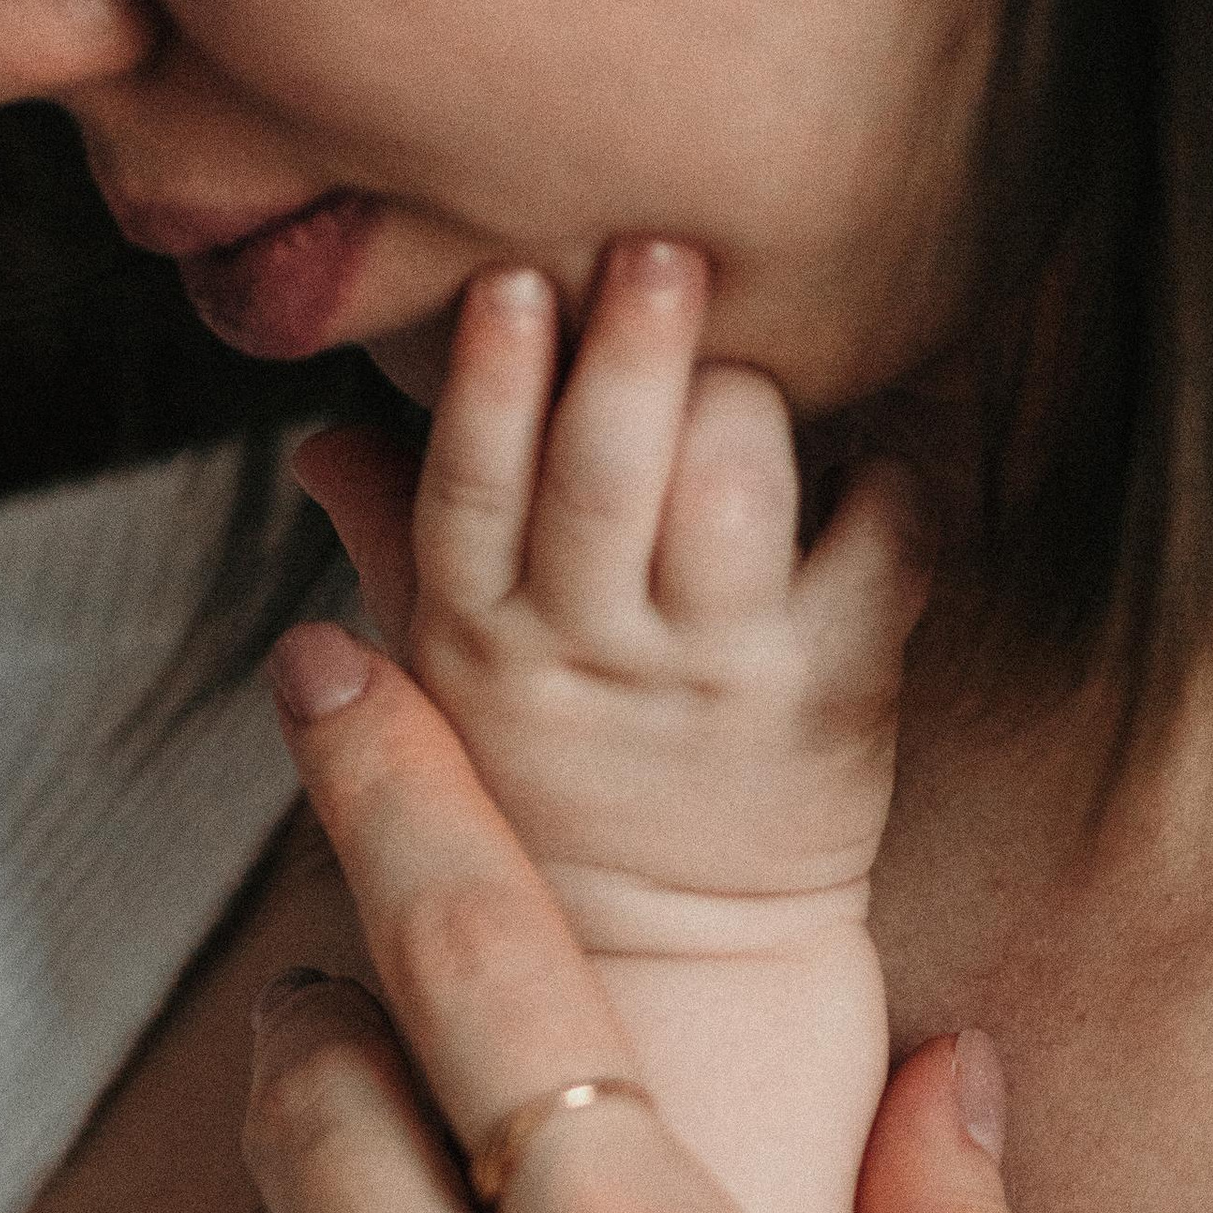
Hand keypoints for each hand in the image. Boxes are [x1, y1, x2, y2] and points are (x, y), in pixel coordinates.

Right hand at [299, 246, 923, 942]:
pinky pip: (881, 548)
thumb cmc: (556, 785)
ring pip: (731, 501)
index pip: (469, 497)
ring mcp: (717, 676)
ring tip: (750, 352)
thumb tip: (320, 440)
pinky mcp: (836, 694)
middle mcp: (593, 652)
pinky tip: (878, 447)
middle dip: (631, 357)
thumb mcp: (442, 679)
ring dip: (746, 404)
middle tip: (660, 251)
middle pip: (602, 482)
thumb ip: (391, 542)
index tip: (511, 282)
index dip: (491, 388)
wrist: (676, 961)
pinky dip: (892, 478)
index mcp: (478, 634)